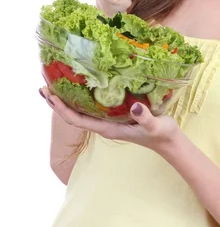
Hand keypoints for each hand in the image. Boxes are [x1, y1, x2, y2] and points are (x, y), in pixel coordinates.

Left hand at [39, 87, 179, 152]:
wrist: (169, 142)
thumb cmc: (162, 134)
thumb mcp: (156, 125)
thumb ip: (145, 117)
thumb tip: (134, 106)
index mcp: (108, 129)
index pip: (78, 120)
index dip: (62, 109)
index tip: (50, 96)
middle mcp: (104, 125)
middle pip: (73, 115)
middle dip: (57, 102)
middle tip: (43, 85)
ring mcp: (109, 121)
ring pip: (81, 110)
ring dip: (66, 99)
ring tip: (53, 84)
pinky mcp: (115, 116)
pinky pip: (92, 106)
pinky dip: (81, 97)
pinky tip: (79, 86)